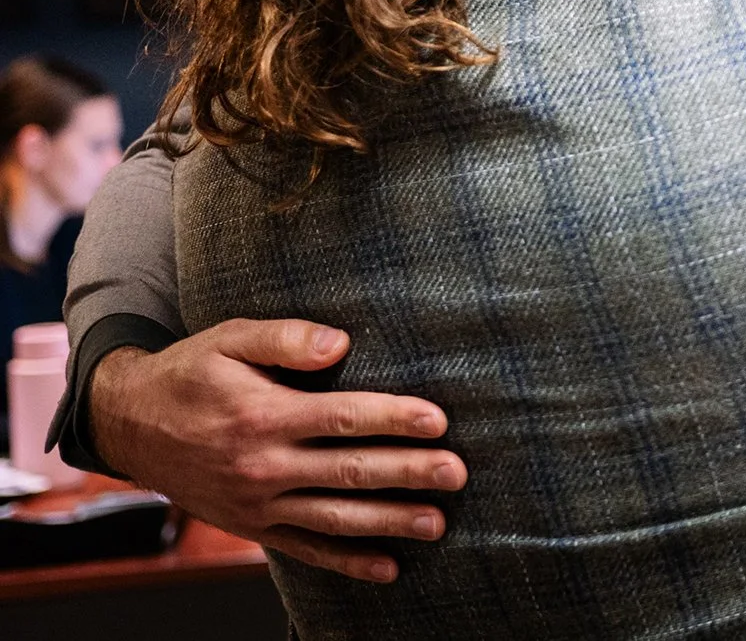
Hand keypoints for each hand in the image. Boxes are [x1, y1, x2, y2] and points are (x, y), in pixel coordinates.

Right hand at [90, 319, 467, 581]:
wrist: (129, 424)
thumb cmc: (190, 373)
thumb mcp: (229, 338)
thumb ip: (285, 338)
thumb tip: (339, 343)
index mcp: (263, 416)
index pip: (343, 418)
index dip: (393, 419)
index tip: (438, 421)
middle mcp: (263, 466)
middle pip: (348, 471)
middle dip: (408, 473)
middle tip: (457, 474)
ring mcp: (257, 503)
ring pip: (334, 517)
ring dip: (389, 522)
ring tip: (437, 523)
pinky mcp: (252, 526)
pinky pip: (304, 549)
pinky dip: (346, 562)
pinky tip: (387, 568)